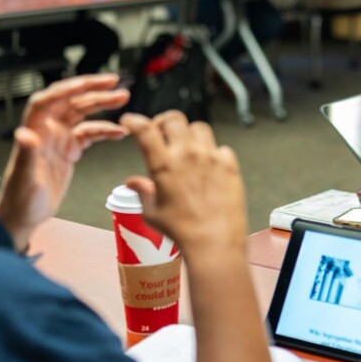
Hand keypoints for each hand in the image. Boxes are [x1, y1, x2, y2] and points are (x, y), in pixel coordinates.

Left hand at [0, 75, 129, 251]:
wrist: (24, 218)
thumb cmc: (19, 201)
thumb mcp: (24, 180)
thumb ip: (26, 155)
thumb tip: (25, 134)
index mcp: (34, 132)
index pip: (48, 101)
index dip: (67, 89)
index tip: (87, 84)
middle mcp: (46, 131)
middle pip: (70, 101)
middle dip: (92, 90)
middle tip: (114, 82)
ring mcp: (58, 140)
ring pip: (82, 113)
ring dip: (102, 104)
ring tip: (122, 98)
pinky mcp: (68, 150)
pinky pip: (89, 134)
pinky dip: (105, 130)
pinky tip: (119, 132)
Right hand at [120, 112, 248, 256]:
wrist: (215, 242)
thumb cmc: (181, 231)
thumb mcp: (152, 213)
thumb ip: (143, 192)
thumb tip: (132, 182)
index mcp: (164, 165)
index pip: (145, 131)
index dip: (135, 121)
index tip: (130, 120)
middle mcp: (187, 155)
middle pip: (174, 119)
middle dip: (164, 122)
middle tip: (161, 133)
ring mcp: (211, 158)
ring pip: (199, 128)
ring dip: (189, 134)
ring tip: (186, 148)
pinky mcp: (230, 165)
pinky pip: (221, 148)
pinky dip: (213, 153)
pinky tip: (209, 166)